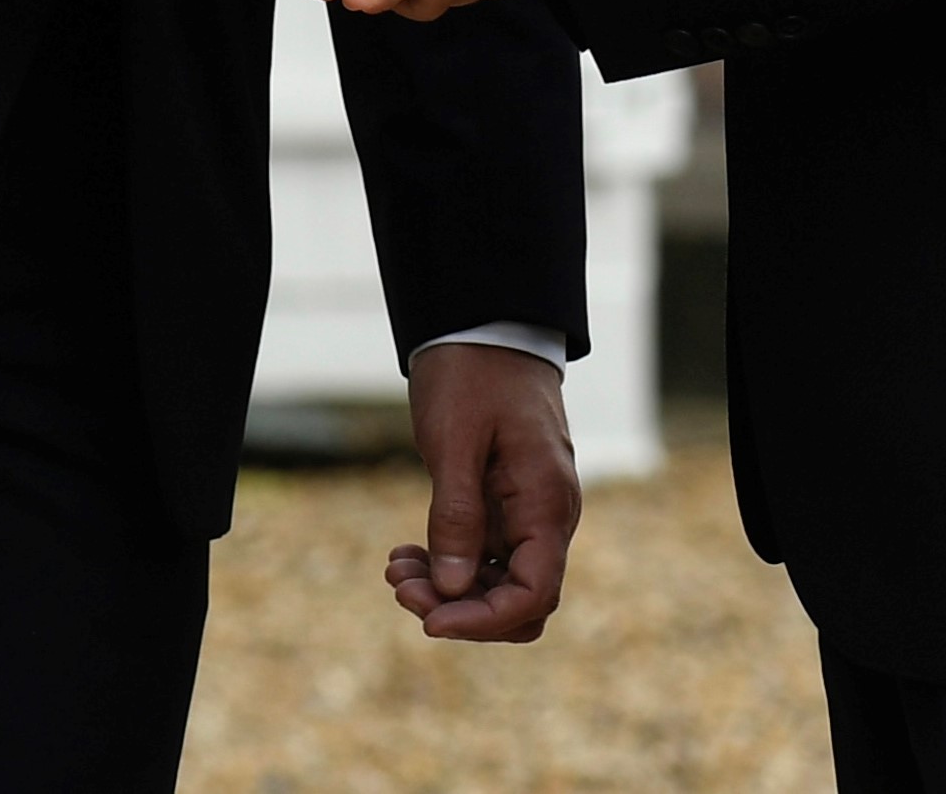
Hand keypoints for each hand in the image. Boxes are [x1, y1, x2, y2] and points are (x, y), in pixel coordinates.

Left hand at [389, 342, 578, 641]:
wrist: (487, 323)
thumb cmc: (474, 372)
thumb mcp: (455, 442)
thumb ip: (457, 518)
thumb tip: (453, 591)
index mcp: (547, 503)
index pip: (532, 595)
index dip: (482, 622)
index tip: (428, 620)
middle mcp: (548, 516)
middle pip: (520, 602)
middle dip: (461, 611)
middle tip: (402, 586)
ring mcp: (530, 513)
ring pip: (500, 585)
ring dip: (449, 591)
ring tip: (396, 568)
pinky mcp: (508, 506)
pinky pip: (487, 558)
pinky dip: (449, 566)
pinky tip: (408, 554)